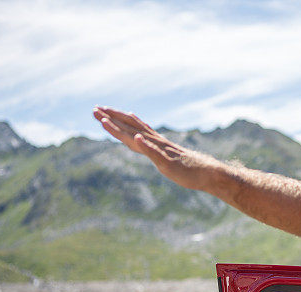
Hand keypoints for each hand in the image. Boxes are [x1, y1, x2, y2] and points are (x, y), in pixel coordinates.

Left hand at [92, 106, 217, 189]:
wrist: (207, 173)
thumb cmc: (187, 166)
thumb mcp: (165, 155)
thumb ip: (152, 146)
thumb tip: (140, 136)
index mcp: (153, 142)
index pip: (131, 126)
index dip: (115, 118)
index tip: (100, 110)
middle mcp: (155, 143)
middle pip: (130, 128)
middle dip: (112, 119)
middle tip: (94, 109)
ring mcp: (161, 151)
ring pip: (138, 138)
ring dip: (121, 130)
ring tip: (105, 121)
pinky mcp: (167, 162)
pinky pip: (155, 153)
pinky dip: (146, 145)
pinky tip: (137, 138)